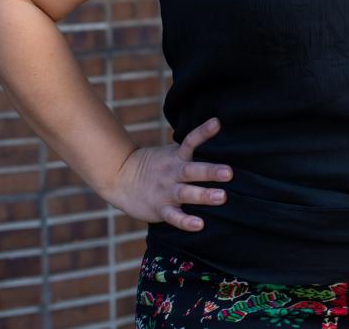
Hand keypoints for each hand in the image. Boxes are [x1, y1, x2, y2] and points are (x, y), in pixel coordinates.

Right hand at [100, 117, 233, 231]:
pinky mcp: (160, 209)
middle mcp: (173, 172)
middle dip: (211, 171)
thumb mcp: (171, 153)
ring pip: (186, 193)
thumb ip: (192, 150)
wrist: (120, 178)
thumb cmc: (155, 166)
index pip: (191, 141)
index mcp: (177, 157)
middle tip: (229, 173)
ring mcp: (166, 191)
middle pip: (193, 170)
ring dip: (203, 195)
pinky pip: (174, 216)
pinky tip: (199, 225)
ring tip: (222, 197)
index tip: (217, 123)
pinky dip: (185, 221)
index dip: (204, 132)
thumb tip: (223, 141)